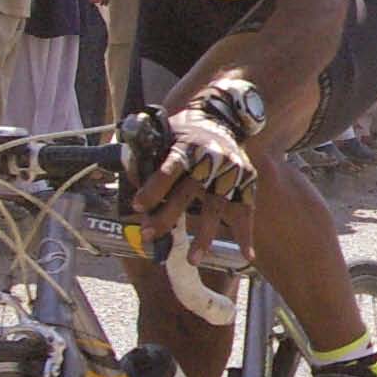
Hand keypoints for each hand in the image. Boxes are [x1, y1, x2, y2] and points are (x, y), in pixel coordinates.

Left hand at [129, 100, 257, 264]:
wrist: (220, 117)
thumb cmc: (184, 132)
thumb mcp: (162, 135)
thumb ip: (146, 159)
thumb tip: (130, 187)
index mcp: (188, 145)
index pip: (169, 169)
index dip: (153, 188)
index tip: (138, 207)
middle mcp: (212, 158)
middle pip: (189, 192)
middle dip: (168, 216)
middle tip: (150, 235)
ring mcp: (232, 171)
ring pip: (217, 206)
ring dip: (205, 235)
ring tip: (193, 259)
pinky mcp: (247, 180)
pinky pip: (245, 210)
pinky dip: (246, 233)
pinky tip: (247, 255)